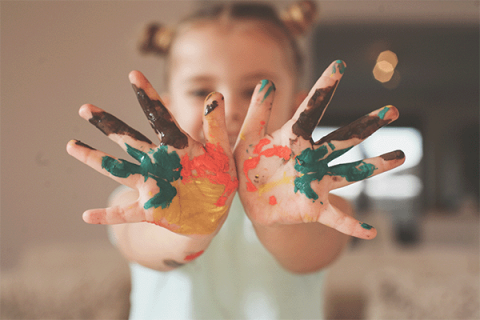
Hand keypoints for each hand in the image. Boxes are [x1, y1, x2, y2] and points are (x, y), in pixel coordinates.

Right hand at [67, 71, 237, 235]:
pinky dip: (107, 215)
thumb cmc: (219, 180)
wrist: (214, 214)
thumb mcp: (222, 154)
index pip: (160, 116)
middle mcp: (158, 162)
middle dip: (108, 124)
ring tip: (72, 146)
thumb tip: (215, 96)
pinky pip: (125, 213)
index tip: (133, 74)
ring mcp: (151, 185)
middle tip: (85, 108)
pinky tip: (87, 215)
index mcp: (177, 146)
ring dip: (95, 159)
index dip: (148, 96)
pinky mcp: (151, 210)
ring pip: (119, 170)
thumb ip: (216, 128)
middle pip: (129, 139)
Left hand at [234, 60, 404, 238]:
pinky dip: (351, 225)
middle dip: (366, 125)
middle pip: (343, 139)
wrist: (249, 200)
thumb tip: (267, 80)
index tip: (339, 64)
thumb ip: (257, 113)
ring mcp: (315, 182)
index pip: (311, 110)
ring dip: (374, 167)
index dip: (324, 88)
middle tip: (391, 110)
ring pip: (349, 173)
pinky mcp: (312, 208)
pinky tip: (370, 233)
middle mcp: (311, 158)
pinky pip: (335, 218)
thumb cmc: (249, 166)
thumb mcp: (248, 139)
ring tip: (400, 156)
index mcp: (294, 139)